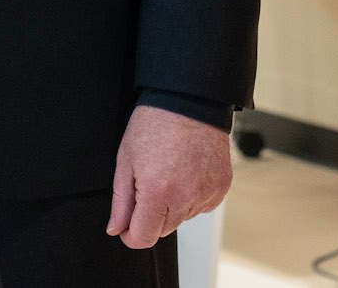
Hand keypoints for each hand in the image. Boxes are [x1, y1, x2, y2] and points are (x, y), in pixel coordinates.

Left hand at [106, 105, 233, 249]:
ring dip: (172, 206)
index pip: (143, 238)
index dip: (130, 235)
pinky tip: (185, 172)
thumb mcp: (126, 160)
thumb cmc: (156, 122)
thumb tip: (116, 228)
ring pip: (182, 218)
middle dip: (150, 215)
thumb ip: (121, 201)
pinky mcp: (221, 188)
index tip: (126, 226)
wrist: (189, 101)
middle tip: (147, 183)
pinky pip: (201, 206)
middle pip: (163, 230)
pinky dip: (191, 196)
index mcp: (158, 191)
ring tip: (168, 172)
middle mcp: (185, 196)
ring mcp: (206, 193)